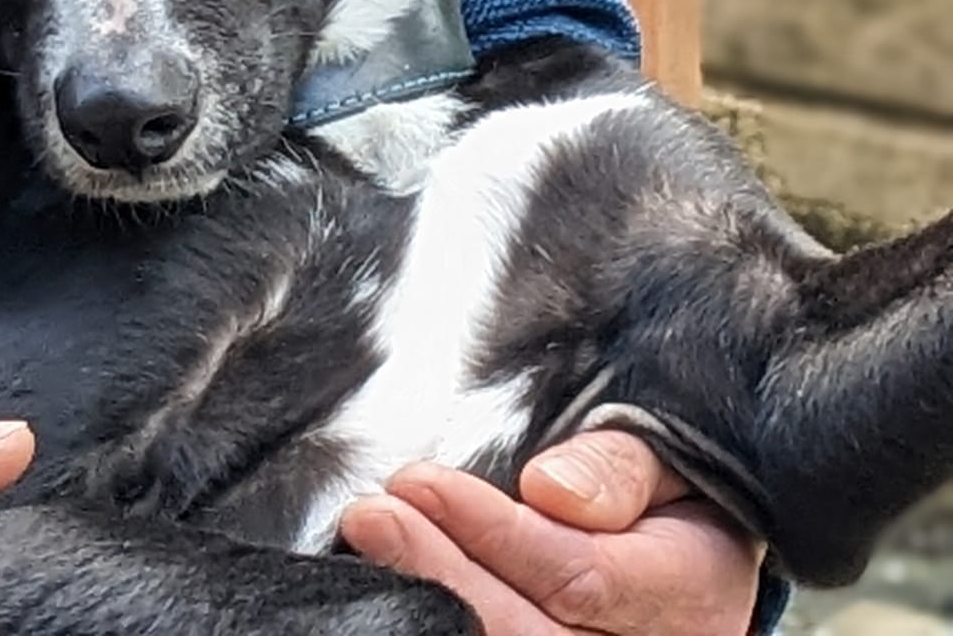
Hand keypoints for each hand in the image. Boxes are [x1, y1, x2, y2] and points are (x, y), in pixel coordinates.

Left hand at [341, 431, 762, 635]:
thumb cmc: (666, 485)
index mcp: (692, 588)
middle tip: (372, 516)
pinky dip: (443, 622)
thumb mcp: (663, 449)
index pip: (582, 576)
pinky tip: (397, 588)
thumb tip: (552, 490)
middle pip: (533, 635)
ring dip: (434, 603)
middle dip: (444, 574)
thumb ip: (618, 465)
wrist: (693, 542)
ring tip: (371, 545)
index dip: (494, 533)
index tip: (420, 481)